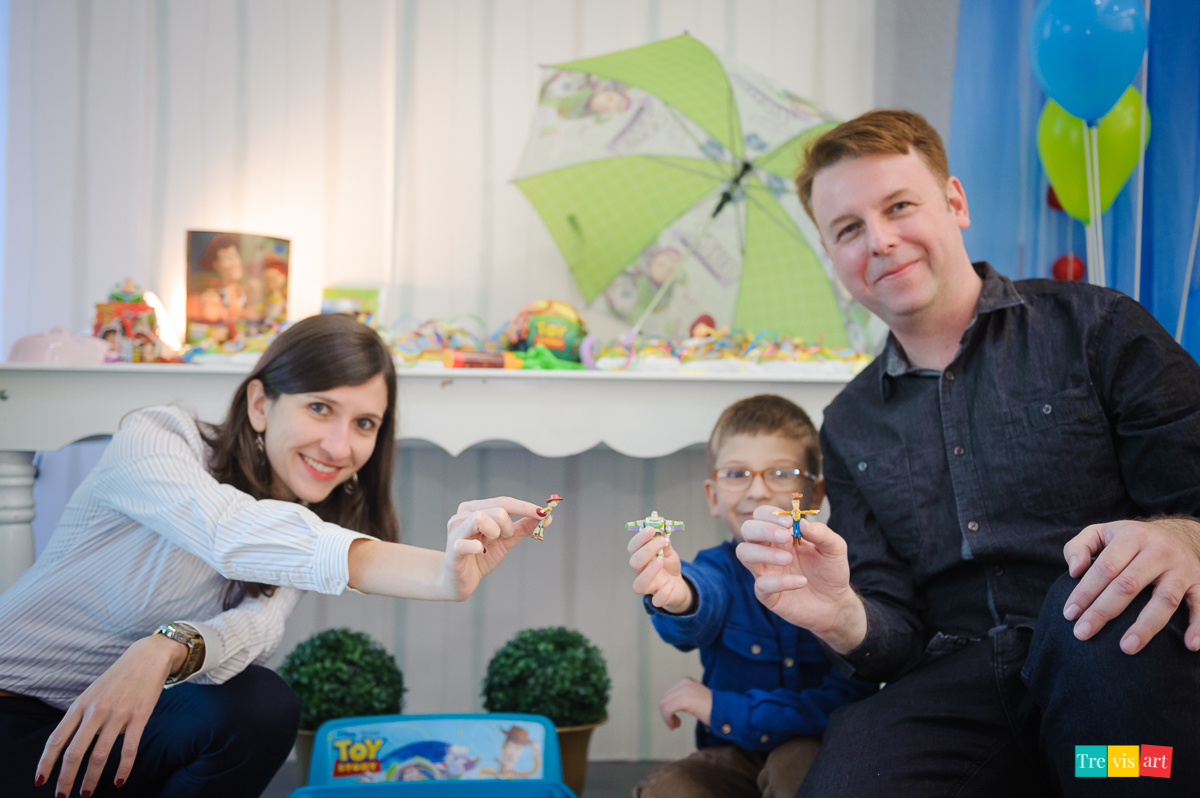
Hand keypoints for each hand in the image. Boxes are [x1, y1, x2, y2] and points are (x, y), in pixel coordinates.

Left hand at [36, 634, 185, 794]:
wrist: (148, 657)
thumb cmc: (117, 678)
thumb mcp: (92, 693)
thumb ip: (81, 717)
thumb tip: (69, 747)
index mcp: (81, 704)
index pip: (57, 738)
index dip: (46, 763)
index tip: (40, 781)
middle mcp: (96, 710)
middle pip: (75, 752)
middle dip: (66, 779)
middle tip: (63, 796)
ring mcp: (118, 714)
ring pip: (100, 755)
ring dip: (91, 779)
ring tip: (86, 793)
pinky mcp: (140, 716)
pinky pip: (129, 749)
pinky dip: (123, 769)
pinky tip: (118, 781)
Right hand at [436, 496, 546, 600]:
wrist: (457, 581)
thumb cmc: (480, 557)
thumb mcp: (505, 541)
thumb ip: (523, 528)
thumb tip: (547, 517)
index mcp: (474, 509)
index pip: (504, 502)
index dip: (525, 507)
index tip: (544, 513)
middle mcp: (462, 516)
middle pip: (498, 510)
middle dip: (508, 527)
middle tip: (502, 539)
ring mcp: (456, 532)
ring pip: (481, 518)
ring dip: (495, 533)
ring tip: (489, 544)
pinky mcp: (452, 550)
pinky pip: (467, 543)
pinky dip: (478, 547)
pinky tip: (480, 551)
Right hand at [627, 526, 691, 612]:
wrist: (678, 586)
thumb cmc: (669, 566)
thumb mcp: (669, 552)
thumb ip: (665, 542)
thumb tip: (663, 529)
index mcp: (642, 558)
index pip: (633, 547)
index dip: (640, 538)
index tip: (651, 528)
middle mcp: (642, 572)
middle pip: (634, 563)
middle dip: (646, 550)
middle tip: (660, 541)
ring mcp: (650, 587)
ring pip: (639, 585)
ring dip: (648, 572)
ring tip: (660, 561)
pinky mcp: (659, 599)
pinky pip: (657, 600)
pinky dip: (664, 592)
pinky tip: (671, 582)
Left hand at [658, 677, 711, 729]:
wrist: (725, 710)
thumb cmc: (712, 709)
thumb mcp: (694, 698)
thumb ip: (682, 698)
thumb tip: (666, 706)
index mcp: (685, 681)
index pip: (666, 693)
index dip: (666, 708)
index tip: (674, 719)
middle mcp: (684, 682)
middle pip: (663, 698)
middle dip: (665, 713)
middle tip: (673, 724)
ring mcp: (684, 689)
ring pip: (663, 704)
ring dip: (666, 717)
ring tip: (675, 725)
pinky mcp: (685, 698)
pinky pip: (667, 709)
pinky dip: (668, 719)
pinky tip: (676, 725)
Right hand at [735, 506, 866, 653]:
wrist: (835, 602)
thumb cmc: (831, 571)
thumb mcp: (835, 548)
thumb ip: (823, 533)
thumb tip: (802, 523)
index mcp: (781, 534)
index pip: (762, 515)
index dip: (770, 515)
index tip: (789, 522)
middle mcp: (768, 549)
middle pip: (748, 530)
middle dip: (763, 530)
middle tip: (785, 537)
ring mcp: (764, 571)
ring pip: (744, 553)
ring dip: (764, 553)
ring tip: (788, 559)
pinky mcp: (766, 594)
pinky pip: (761, 585)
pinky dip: (780, 582)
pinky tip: (801, 582)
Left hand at [1062, 517, 1199, 653]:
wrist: (1179, 534)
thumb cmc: (1129, 539)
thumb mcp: (1101, 532)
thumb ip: (1078, 547)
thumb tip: (1074, 571)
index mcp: (1132, 537)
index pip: (1105, 568)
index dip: (1085, 592)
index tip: (1069, 614)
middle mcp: (1158, 551)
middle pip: (1128, 585)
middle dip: (1103, 612)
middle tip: (1082, 634)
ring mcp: (1181, 568)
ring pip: (1164, 600)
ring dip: (1146, 626)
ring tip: (1126, 648)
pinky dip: (1198, 625)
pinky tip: (1190, 645)